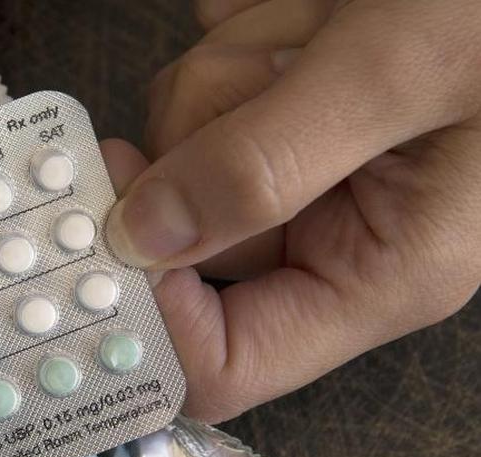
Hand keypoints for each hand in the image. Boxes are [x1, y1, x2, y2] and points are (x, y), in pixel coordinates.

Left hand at [103, 0, 480, 421]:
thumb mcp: (396, 79)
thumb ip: (263, 163)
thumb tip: (138, 241)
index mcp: (374, 274)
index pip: (227, 364)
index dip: (156, 315)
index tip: (117, 225)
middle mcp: (329, 237)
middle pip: (186, 230)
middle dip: (210, 135)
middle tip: (288, 70)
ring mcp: (297, 175)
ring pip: (183, 143)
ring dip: (234, 69)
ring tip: (328, 27)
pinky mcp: (276, 118)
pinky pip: (200, 85)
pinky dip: (240, 38)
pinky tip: (318, 15)